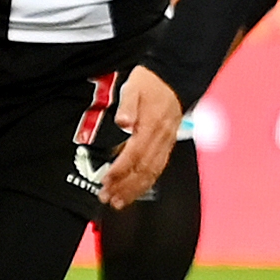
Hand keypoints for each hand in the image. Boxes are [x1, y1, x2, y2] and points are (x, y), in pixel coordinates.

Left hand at [98, 64, 182, 209]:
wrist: (173, 77)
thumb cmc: (151, 83)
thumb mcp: (134, 87)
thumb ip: (128, 105)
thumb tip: (123, 122)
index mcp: (151, 126)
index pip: (134, 154)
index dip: (120, 170)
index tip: (106, 181)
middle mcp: (161, 138)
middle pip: (143, 169)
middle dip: (125, 187)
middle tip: (108, 199)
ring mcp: (166, 143)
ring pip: (152, 172)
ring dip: (135, 190)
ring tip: (120, 202)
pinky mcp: (168, 144)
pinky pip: (158, 168)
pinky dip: (147, 182)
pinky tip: (136, 190)